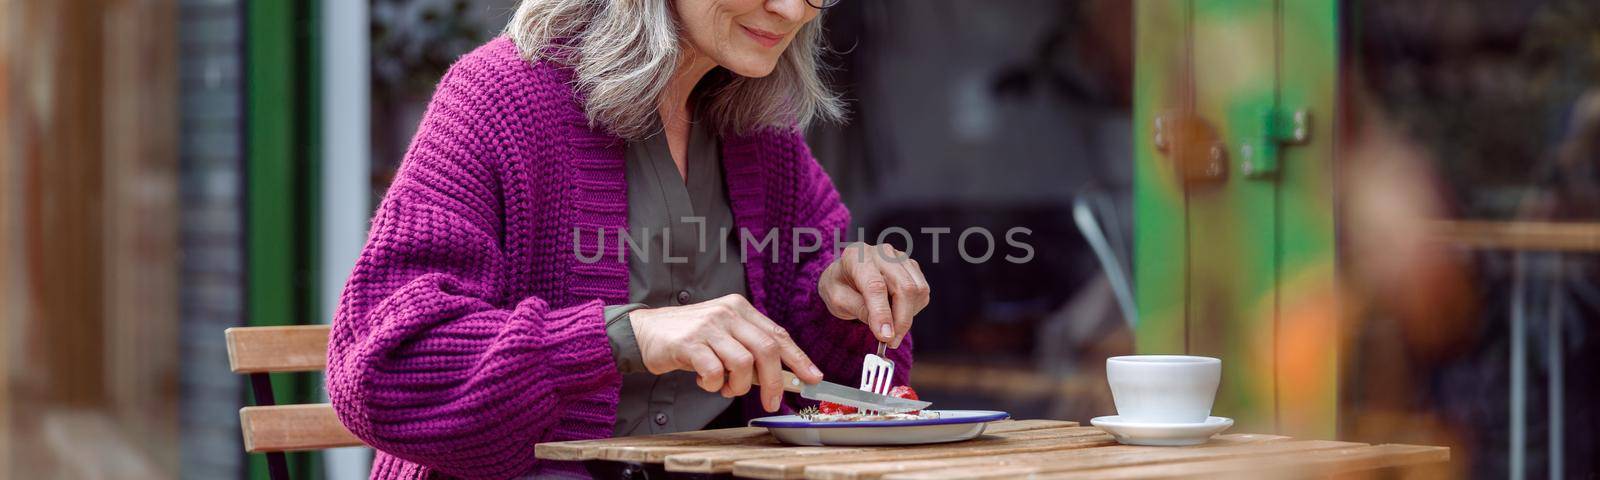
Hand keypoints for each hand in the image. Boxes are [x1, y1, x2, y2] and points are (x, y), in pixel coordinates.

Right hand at [629, 294, 824, 411]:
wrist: (645, 331)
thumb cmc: (689, 337)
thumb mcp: (724, 334)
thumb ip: (749, 349)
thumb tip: (781, 377)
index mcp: (740, 308)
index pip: (778, 334)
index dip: (798, 358)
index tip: (813, 378)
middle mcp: (728, 313)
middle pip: (766, 349)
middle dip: (774, 382)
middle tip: (772, 402)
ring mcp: (708, 327)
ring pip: (743, 363)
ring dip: (738, 386)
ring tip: (725, 387)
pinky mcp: (689, 343)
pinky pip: (714, 372)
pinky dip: (713, 385)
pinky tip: (705, 382)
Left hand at [817, 243, 930, 348]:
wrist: (845, 274)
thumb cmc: (839, 285)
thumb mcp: (837, 300)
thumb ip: (858, 309)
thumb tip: (885, 329)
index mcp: (857, 257)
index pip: (875, 285)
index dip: (882, 313)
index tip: (885, 336)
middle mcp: (881, 253)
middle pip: (904, 287)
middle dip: (901, 320)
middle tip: (891, 341)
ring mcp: (900, 258)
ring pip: (917, 290)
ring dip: (908, 316)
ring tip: (890, 325)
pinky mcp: (912, 267)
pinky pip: (922, 292)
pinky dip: (913, 309)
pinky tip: (897, 312)